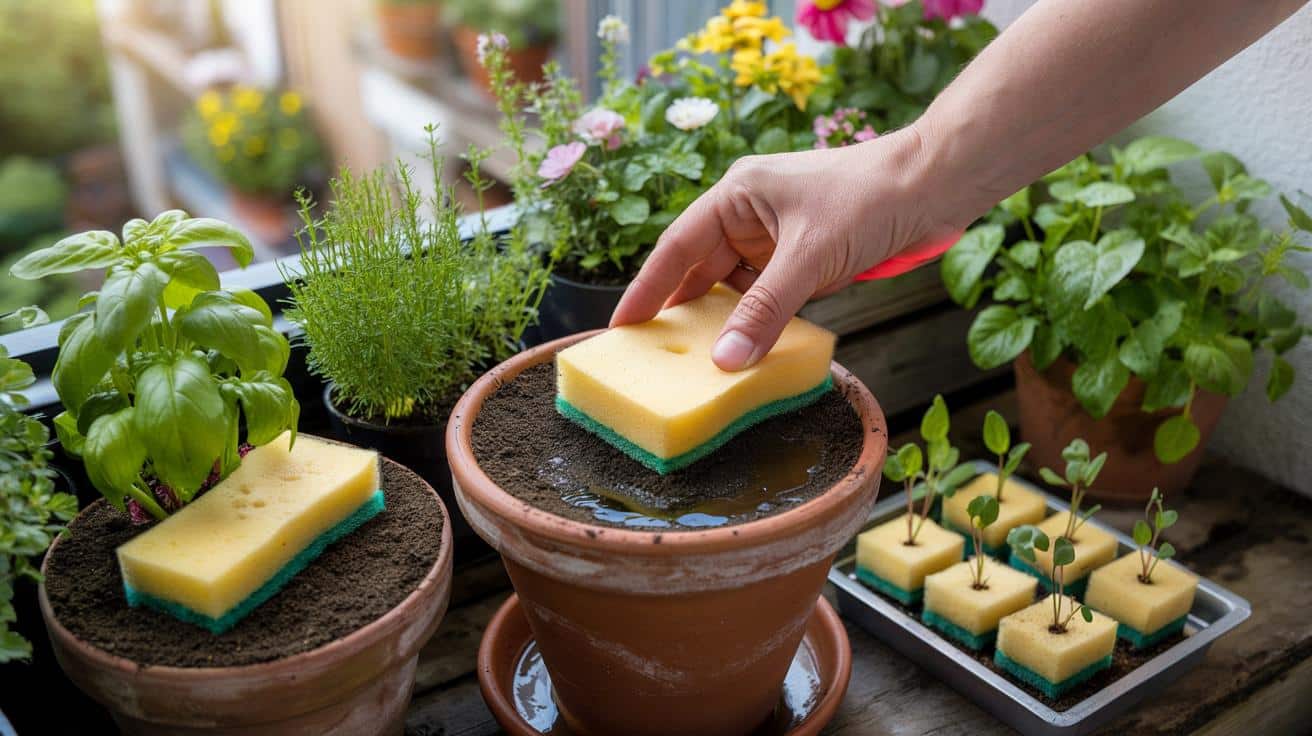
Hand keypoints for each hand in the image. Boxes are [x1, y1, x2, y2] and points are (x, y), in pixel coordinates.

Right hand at [610, 127, 959, 370]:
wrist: (936, 184)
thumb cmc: (870, 198)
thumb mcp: (809, 256)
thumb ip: (766, 310)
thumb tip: (727, 360)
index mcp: (737, 195)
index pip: (678, 247)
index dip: (648, 288)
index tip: (621, 327)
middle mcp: (750, 214)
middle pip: (703, 271)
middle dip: (684, 314)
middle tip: (654, 358)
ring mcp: (779, 238)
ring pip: (737, 290)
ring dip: (726, 324)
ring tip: (699, 366)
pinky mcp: (807, 259)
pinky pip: (770, 298)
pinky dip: (761, 324)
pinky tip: (750, 353)